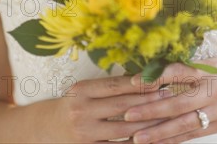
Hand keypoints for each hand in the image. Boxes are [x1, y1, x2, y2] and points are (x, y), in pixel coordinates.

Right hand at [54, 74, 171, 142]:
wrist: (46, 128)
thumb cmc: (71, 104)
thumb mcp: (83, 89)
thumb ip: (107, 86)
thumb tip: (141, 79)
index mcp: (82, 89)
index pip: (116, 85)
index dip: (138, 84)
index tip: (159, 80)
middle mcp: (82, 110)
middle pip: (122, 106)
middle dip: (148, 102)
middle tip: (170, 97)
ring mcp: (85, 133)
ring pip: (123, 131)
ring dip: (148, 126)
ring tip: (166, 119)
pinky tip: (150, 140)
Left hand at [123, 57, 216, 142]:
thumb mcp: (208, 61)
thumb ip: (183, 67)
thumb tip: (150, 73)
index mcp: (210, 70)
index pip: (178, 73)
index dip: (155, 78)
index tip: (133, 82)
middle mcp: (216, 92)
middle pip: (178, 104)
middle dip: (151, 111)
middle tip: (128, 115)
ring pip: (184, 125)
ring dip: (158, 133)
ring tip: (137, 137)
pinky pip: (193, 135)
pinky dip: (173, 140)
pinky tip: (157, 143)